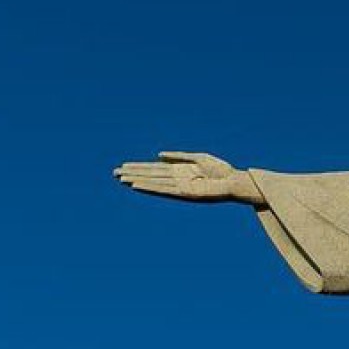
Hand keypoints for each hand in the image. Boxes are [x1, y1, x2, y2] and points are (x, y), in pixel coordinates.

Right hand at [113, 151, 263, 204]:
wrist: (234, 181)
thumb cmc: (221, 170)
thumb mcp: (198, 158)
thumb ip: (179, 156)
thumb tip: (158, 155)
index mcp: (180, 171)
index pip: (155, 169)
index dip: (139, 167)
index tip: (124, 166)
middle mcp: (177, 180)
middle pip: (151, 175)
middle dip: (134, 173)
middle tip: (114, 173)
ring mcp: (180, 187)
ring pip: (154, 183)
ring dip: (137, 181)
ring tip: (121, 179)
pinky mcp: (184, 193)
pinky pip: (164, 190)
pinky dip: (151, 188)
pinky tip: (138, 185)